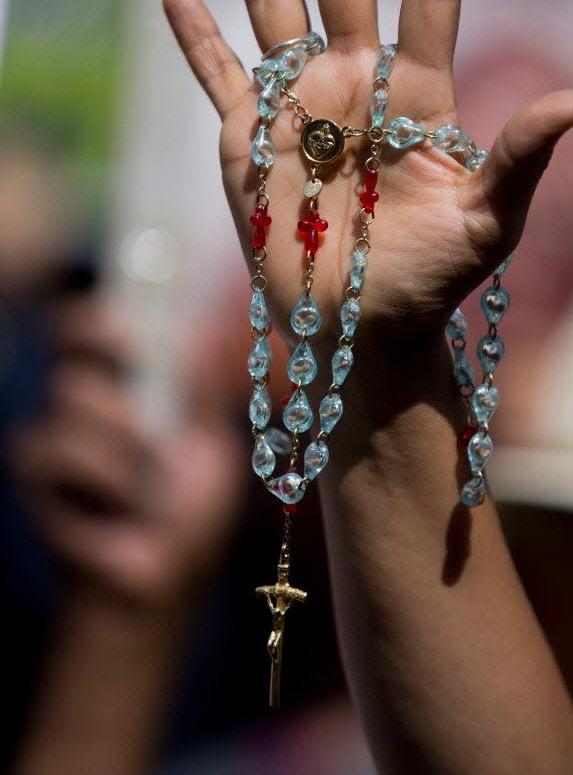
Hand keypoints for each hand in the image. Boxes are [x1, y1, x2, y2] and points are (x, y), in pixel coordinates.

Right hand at [10, 298, 246, 609]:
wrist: (170, 578)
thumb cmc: (192, 510)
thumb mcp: (213, 444)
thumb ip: (203, 391)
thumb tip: (204, 332)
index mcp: (125, 389)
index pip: (88, 332)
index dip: (98, 321)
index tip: (132, 335)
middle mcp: (83, 407)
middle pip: (72, 356)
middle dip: (111, 376)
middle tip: (141, 398)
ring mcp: (55, 440)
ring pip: (69, 399)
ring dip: (123, 442)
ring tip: (148, 479)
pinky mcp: (34, 481)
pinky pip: (51, 450)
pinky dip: (99, 478)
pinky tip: (121, 506)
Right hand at [163, 0, 572, 339]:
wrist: (360, 328)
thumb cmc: (432, 281)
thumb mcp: (488, 223)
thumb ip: (521, 159)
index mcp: (417, 97)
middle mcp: (356, 87)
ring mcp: (297, 109)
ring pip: (271, 7)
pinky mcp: (246, 143)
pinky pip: (218, 78)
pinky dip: (197, 39)